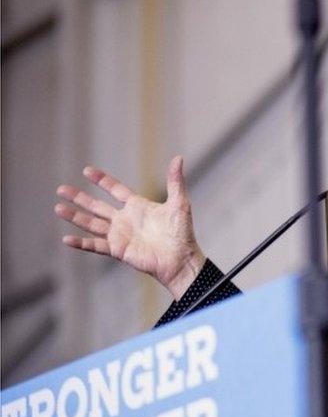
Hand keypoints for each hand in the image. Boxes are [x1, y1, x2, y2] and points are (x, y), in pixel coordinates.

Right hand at [55, 156, 205, 299]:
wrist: (180, 259)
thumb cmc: (182, 233)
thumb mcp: (179, 203)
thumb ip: (175, 182)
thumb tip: (179, 158)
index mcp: (138, 207)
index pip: (115, 190)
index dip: (102, 180)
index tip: (86, 170)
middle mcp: (125, 220)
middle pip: (97, 206)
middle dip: (79, 198)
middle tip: (61, 189)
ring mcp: (120, 235)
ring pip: (92, 224)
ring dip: (75, 216)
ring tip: (57, 208)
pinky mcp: (118, 250)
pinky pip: (96, 246)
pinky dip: (81, 243)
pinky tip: (66, 238)